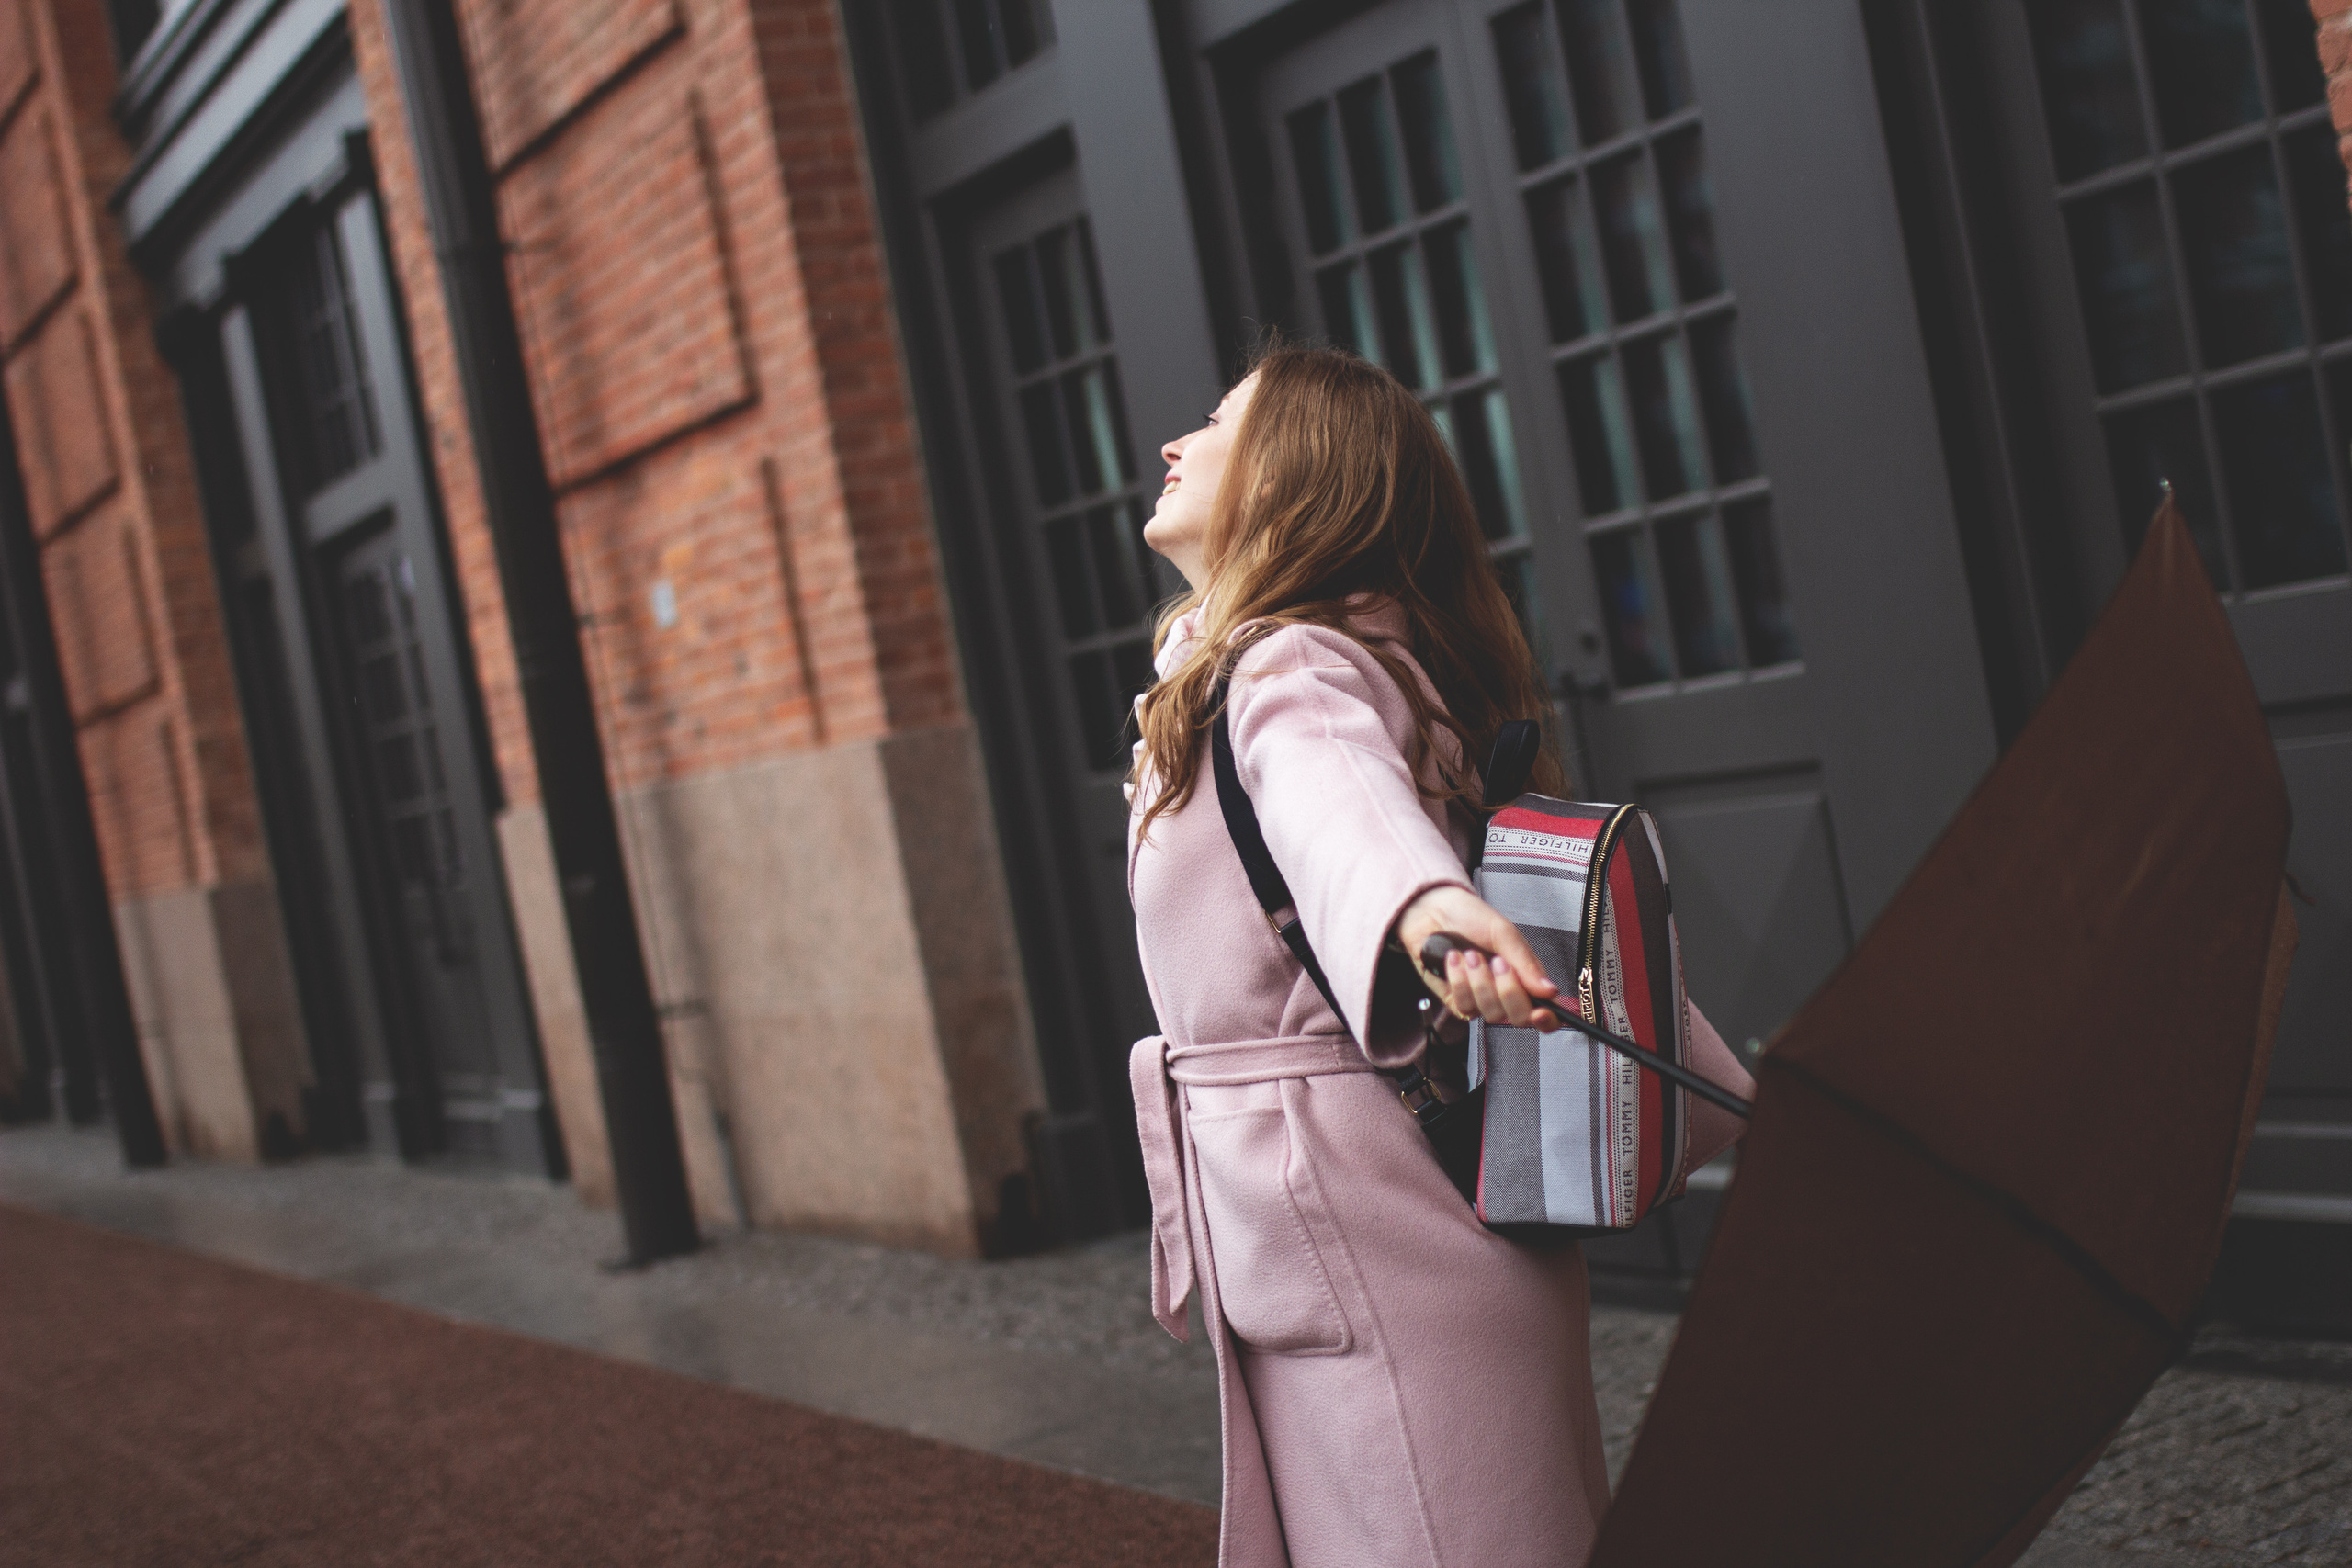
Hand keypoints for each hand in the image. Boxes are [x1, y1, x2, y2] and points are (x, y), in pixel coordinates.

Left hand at [1394, 885, 1563, 1030]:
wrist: (1433, 909)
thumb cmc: (1471, 917)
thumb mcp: (1505, 934)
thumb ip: (1527, 964)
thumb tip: (1550, 990)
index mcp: (1524, 977)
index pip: (1544, 1011)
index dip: (1547, 1020)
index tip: (1541, 1012)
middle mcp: (1504, 993)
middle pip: (1518, 1018)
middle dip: (1508, 991)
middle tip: (1497, 962)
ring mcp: (1480, 999)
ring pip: (1490, 1013)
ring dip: (1480, 981)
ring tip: (1470, 954)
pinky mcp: (1455, 1000)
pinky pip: (1464, 1006)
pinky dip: (1459, 981)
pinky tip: (1453, 959)